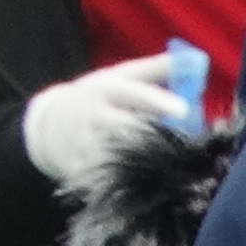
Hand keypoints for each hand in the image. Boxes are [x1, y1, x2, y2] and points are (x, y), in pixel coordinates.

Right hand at [26, 59, 192, 194]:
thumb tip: (196, 59)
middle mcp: (95, 117)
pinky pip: (109, 181)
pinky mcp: (78, 172)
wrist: (48, 127)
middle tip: (188, 148)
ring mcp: (84, 146)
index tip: (185, 110)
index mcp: (108, 90)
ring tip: (170, 167)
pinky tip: (148, 185)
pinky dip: (131, 184)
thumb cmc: (98, 98)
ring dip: (150, 164)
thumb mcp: (121, 76)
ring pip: (123, 157)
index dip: (159, 102)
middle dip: (161, 139)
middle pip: (132, 129)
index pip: (135, 93)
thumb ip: (158, 68)